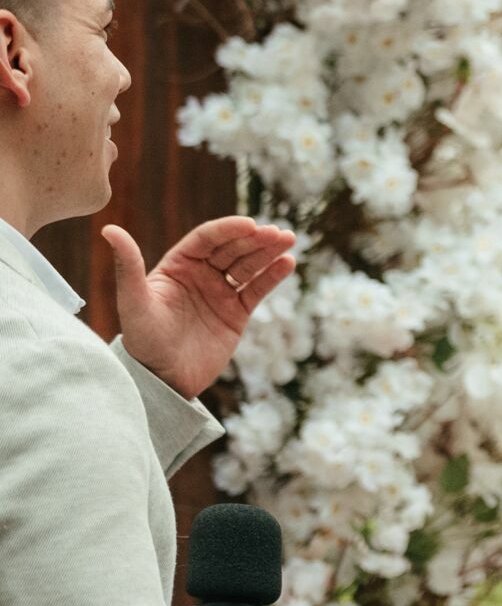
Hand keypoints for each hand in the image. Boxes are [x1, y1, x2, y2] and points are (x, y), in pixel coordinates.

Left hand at [109, 218, 296, 396]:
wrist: (163, 381)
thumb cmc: (142, 341)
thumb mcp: (134, 302)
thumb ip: (127, 265)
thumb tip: (109, 228)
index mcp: (177, 266)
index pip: (206, 240)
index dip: (228, 230)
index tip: (249, 224)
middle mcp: (200, 275)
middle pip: (232, 249)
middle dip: (255, 239)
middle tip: (277, 233)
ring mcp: (220, 294)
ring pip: (249, 266)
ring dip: (269, 251)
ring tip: (288, 240)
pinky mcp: (236, 314)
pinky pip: (257, 290)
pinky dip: (273, 276)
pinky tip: (287, 263)